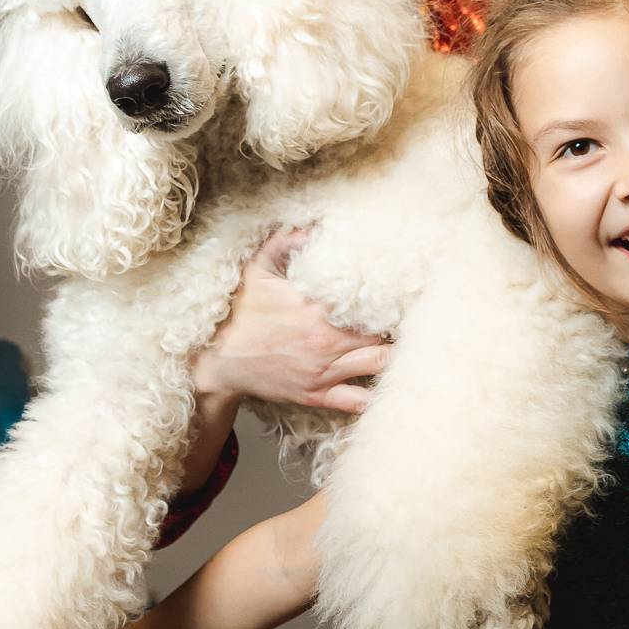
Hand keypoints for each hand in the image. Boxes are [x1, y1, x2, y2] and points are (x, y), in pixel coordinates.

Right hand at [194, 228, 390, 413]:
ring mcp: (322, 371)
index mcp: (315, 308)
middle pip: (382, 333)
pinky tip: (390, 386)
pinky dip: (376, 395)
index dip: (389, 298)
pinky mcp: (315, 394)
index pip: (368, 302)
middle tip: (413, 319)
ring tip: (408, 346)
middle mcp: (325, 341)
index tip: (403, 292)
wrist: (215, 361)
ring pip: (378, 364)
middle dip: (399, 327)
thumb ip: (285, 242)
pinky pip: (357, 400)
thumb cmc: (237, 314)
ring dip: (395, 356)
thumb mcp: (256, 269)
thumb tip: (315, 228)